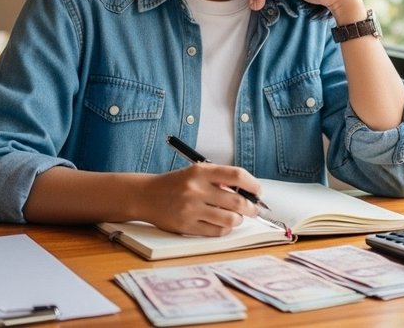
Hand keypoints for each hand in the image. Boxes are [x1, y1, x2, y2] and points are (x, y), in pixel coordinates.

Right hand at [139, 163, 262, 235]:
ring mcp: (190, 209)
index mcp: (200, 171)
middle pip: (237, 201)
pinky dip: (225, 229)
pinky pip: (216, 231)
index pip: (236, 175)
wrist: (145, 196)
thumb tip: (248, 192)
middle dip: (251, 208)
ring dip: (238, 220)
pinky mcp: (186, 226)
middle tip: (254, 210)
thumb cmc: (175, 184)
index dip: (252, 184)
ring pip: (229, 219)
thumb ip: (218, 179)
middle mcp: (195, 189)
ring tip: (237, 218)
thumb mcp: (195, 173)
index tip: (258, 191)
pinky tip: (223, 224)